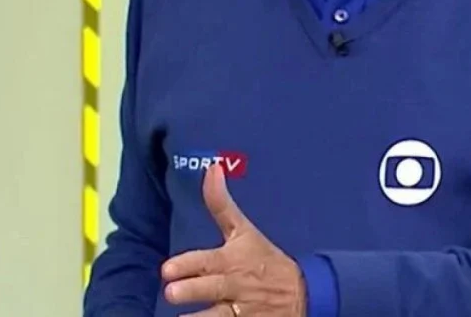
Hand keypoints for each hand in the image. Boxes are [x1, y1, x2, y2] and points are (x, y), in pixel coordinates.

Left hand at [161, 163, 306, 316]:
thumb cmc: (265, 259)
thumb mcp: (245, 231)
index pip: (208, 261)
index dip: (187, 265)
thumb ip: (221, 204)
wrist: (303, 293)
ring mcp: (240, 311)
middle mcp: (235, 286)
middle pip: (210, 289)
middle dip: (191, 290)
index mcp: (233, 260)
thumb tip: (212, 167)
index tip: (167, 270)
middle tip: (171, 292)